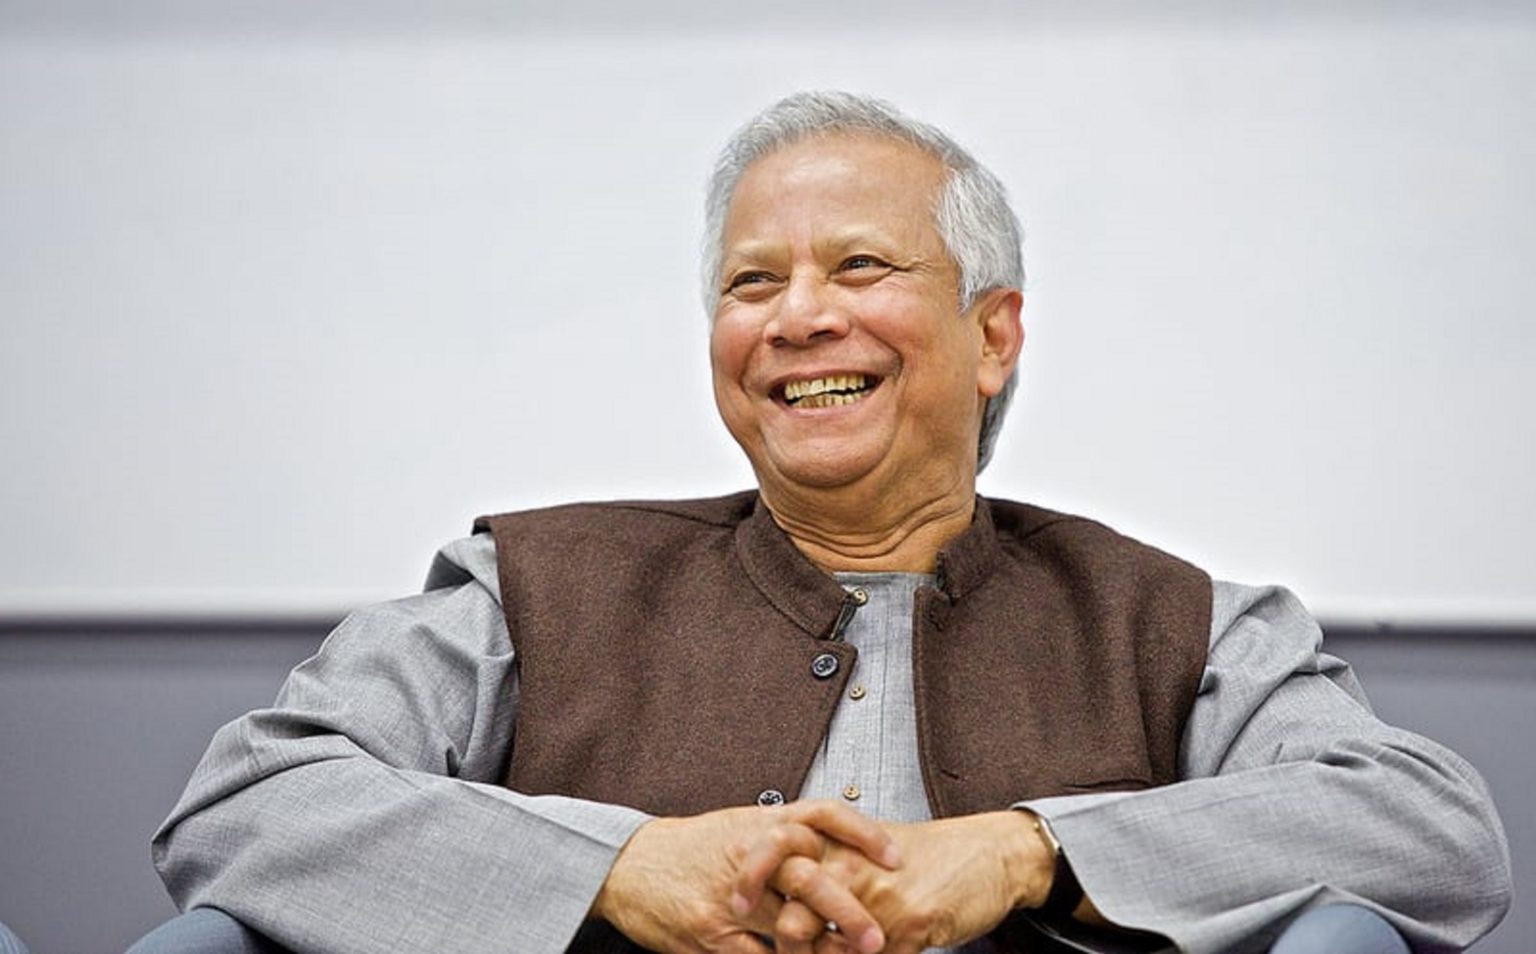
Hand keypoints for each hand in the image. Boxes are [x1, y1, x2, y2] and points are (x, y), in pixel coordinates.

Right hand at [592, 800, 900, 953]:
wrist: (627, 866)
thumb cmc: (688, 849)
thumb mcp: (737, 827)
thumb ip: (782, 838)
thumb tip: (833, 854)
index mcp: (760, 824)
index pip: (822, 817)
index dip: (863, 834)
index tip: (896, 858)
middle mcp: (748, 855)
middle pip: (811, 879)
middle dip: (849, 912)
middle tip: (877, 938)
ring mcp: (730, 899)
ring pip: (788, 928)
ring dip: (822, 951)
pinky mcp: (711, 934)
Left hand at [735, 811, 1053, 953]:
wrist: (989, 854)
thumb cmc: (930, 854)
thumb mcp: (872, 848)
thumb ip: (831, 862)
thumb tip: (785, 883)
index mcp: (838, 842)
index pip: (776, 855)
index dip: (751, 883)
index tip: (738, 908)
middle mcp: (852, 867)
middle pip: (794, 919)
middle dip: (788, 948)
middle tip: (791, 951)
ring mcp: (880, 898)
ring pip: (829, 951)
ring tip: (842, 951)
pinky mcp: (910, 925)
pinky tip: (880, 952)